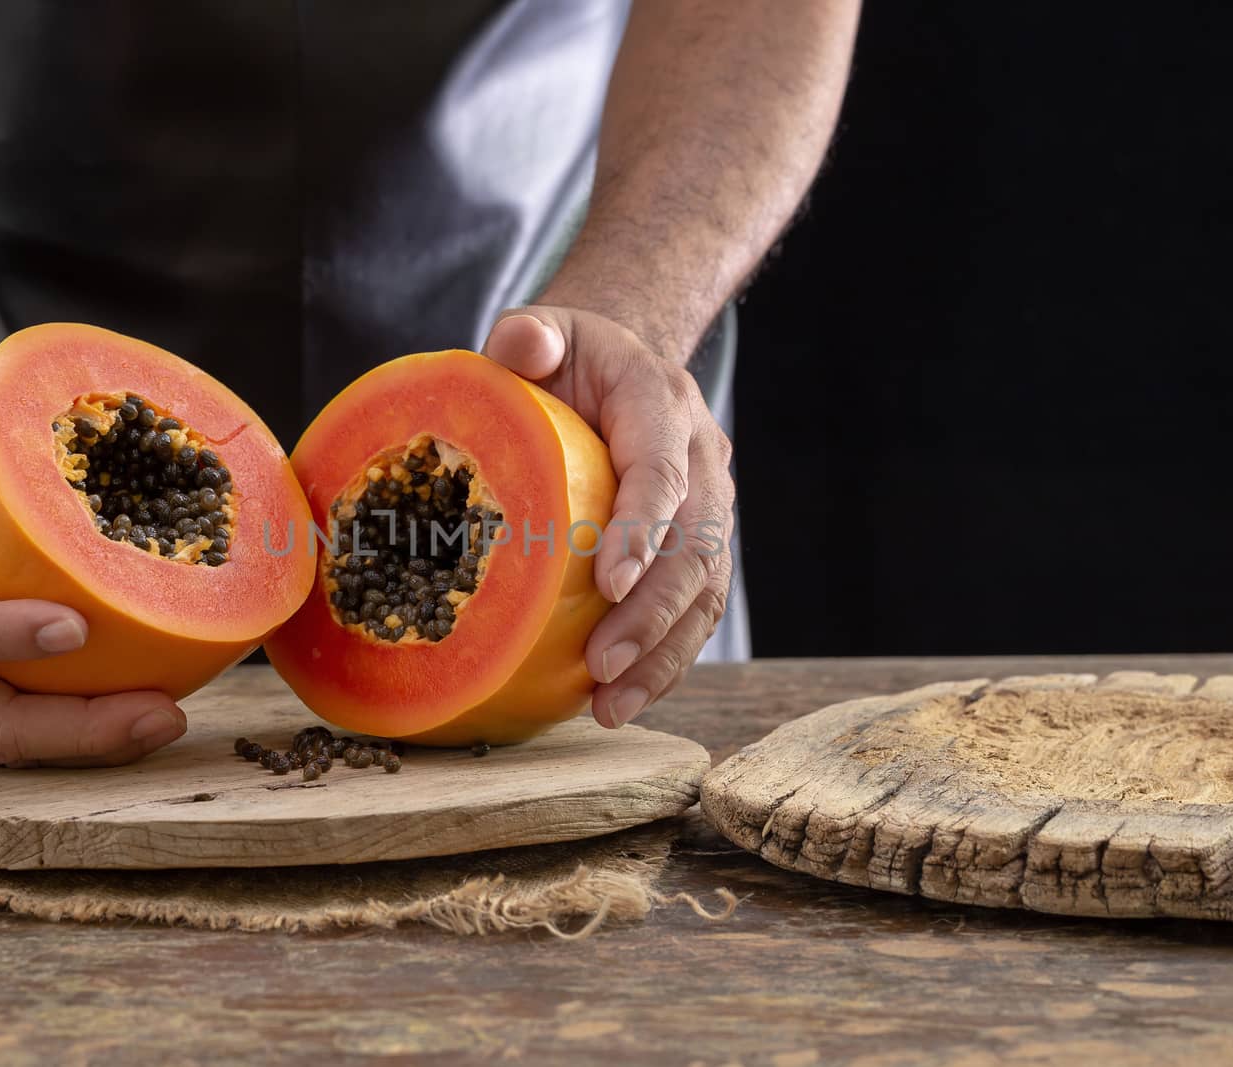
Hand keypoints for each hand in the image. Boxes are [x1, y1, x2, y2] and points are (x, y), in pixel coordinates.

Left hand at [483, 308, 735, 728]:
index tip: (608, 582)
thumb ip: (530, 332)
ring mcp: (709, 507)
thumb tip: (522, 346)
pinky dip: (666, 659)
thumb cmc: (569, 358)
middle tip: (604, 664)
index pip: (662, 470)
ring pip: (705, 589)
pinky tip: (622, 699)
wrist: (619, 369)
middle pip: (696, 544)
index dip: (643, 527)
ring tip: (612, 705)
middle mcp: (701, 458)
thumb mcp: (546, 330)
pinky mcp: (701, 548)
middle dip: (653, 611)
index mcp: (663, 403)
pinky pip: (696, 610)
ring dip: (664, 652)